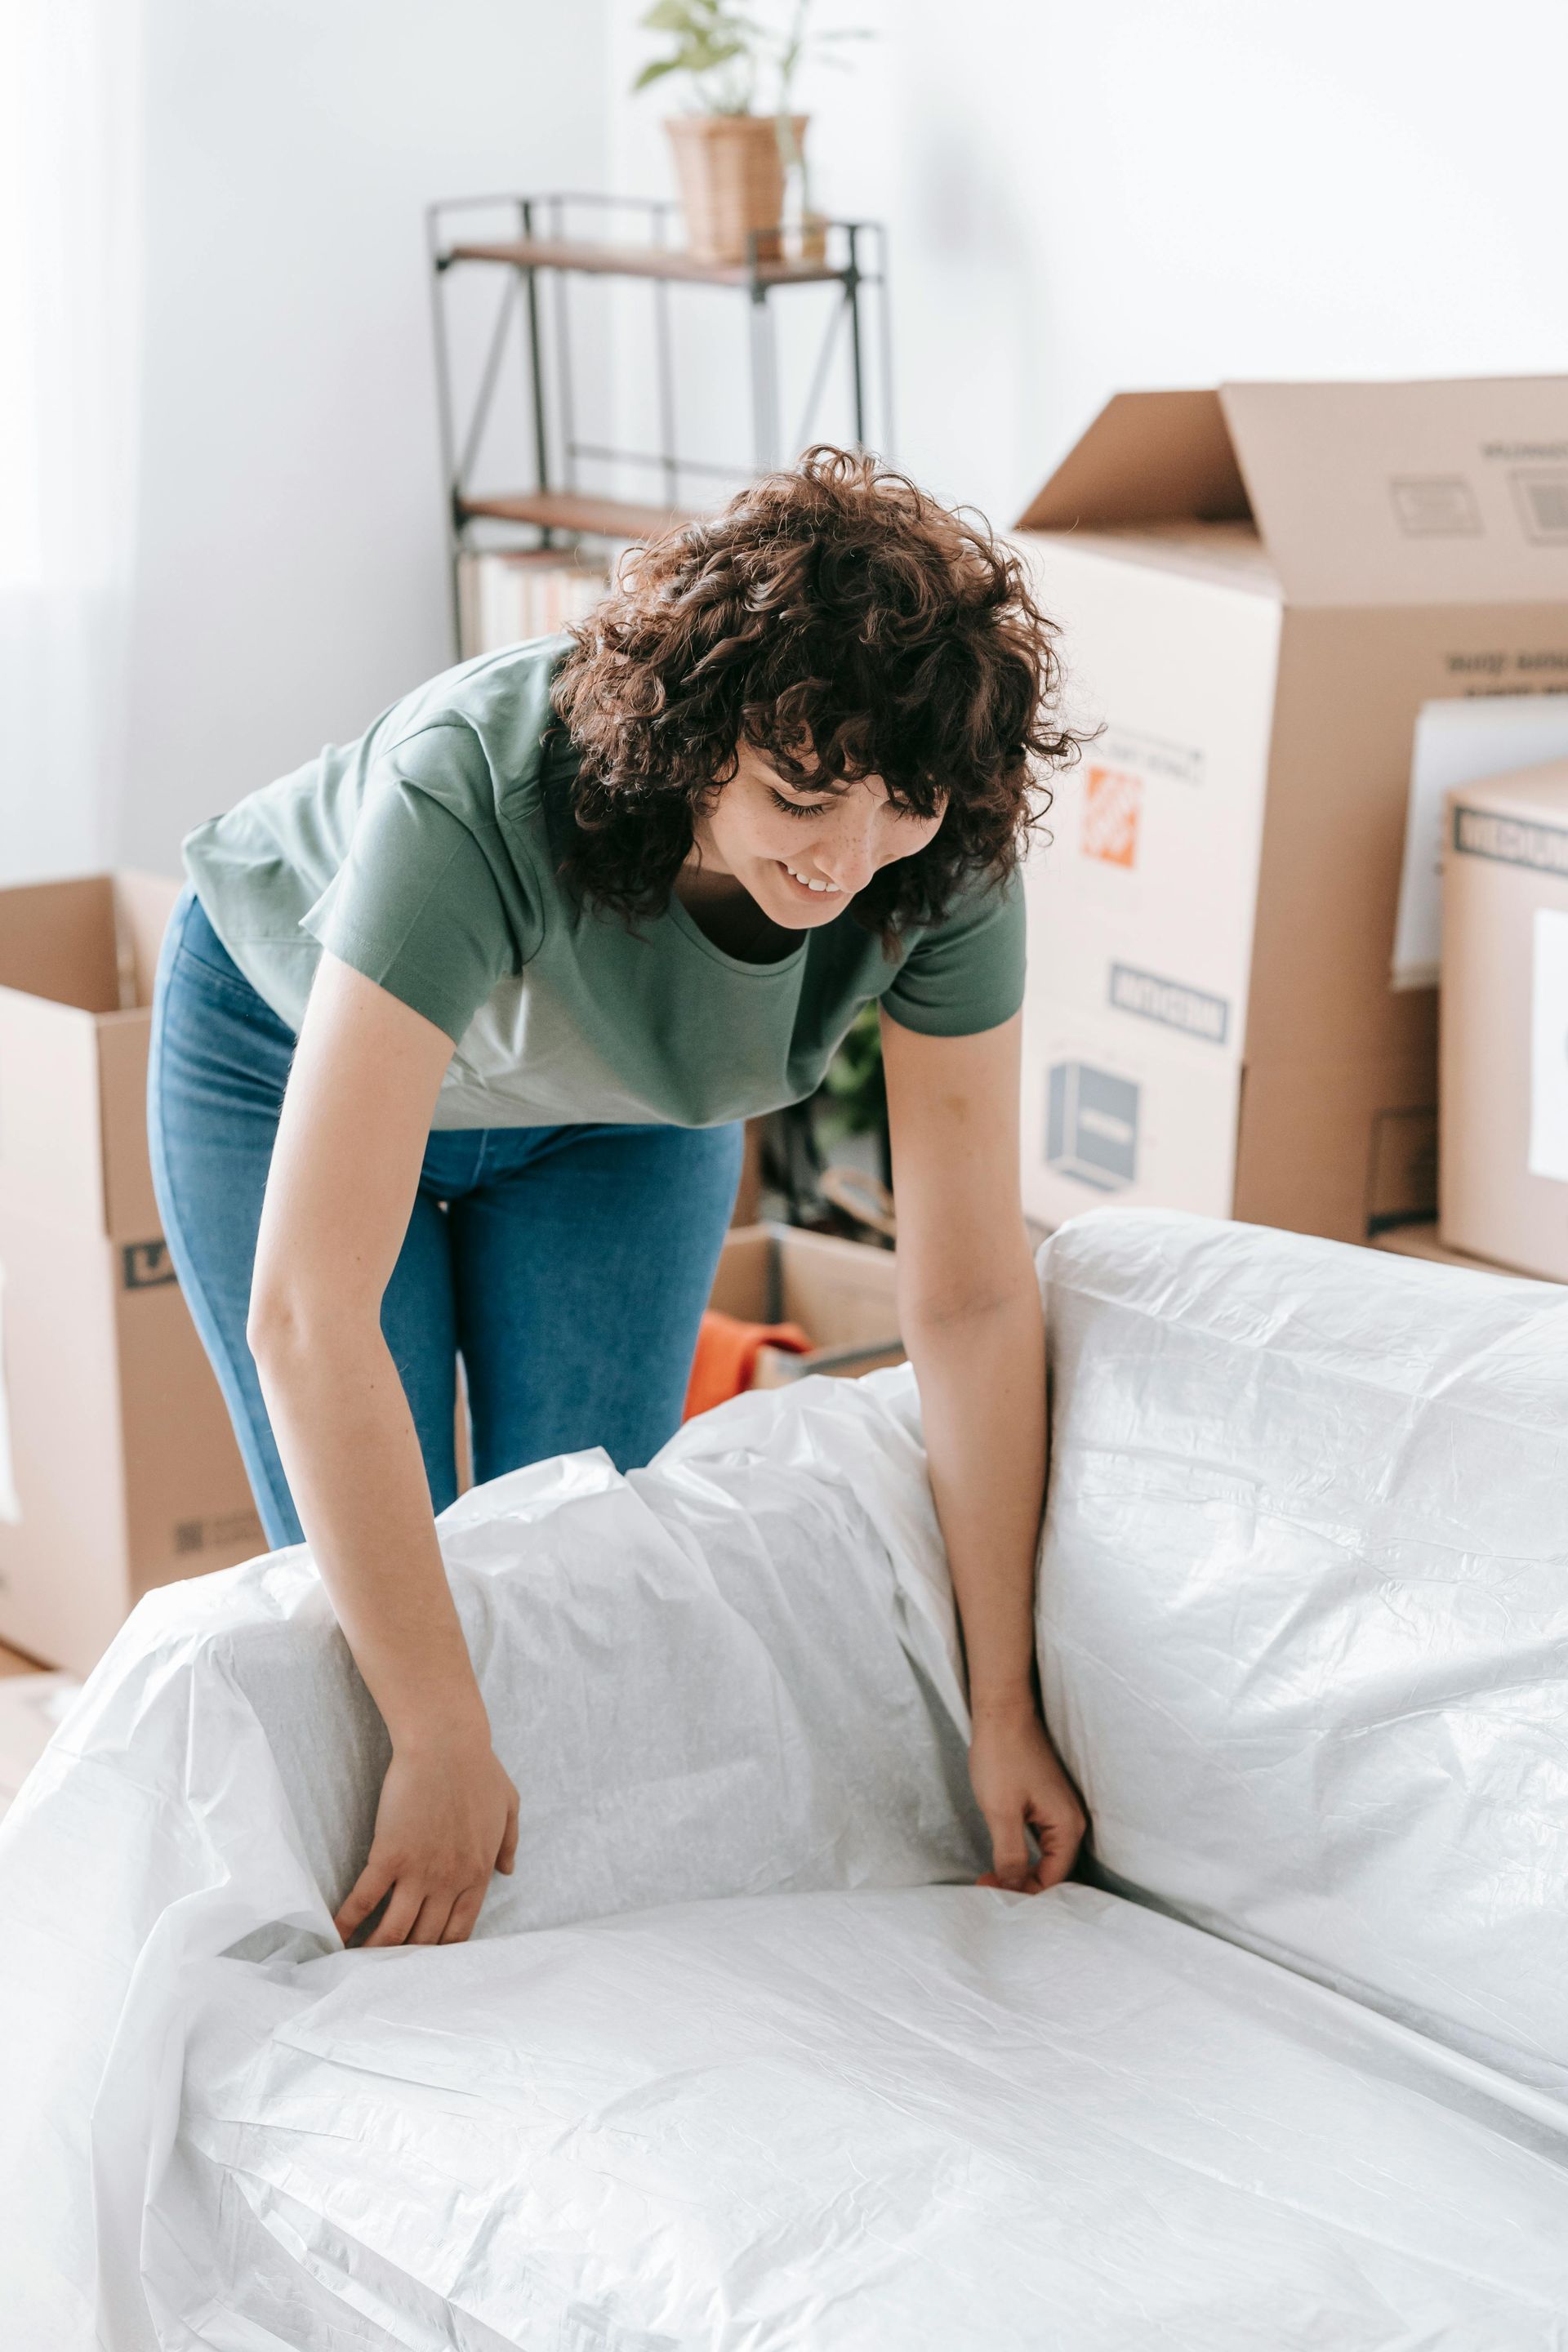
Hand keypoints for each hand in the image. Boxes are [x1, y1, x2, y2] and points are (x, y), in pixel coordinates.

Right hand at [334, 1729, 519, 1947]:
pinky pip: (365, 1900)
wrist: (446, 1743)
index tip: (425, 1960)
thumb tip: (509, 1872)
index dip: (440, 1951)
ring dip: (376, 1953)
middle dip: (407, 1960)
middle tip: (388, 1971)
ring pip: (394, 1930)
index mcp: (477, 1873)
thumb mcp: (509, 1806)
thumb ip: (510, 1843)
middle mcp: (450, 1882)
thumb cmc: (479, 1769)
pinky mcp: (389, 1856)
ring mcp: (419, 1872)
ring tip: (359, 1965)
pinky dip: (347, 1923)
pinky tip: (336, 1937)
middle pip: (425, 1938)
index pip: (459, 1931)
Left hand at [968, 1694, 1086, 1894]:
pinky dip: (1022, 1851)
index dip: (1022, 1892)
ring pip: (1045, 1855)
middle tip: (986, 1882)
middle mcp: (1072, 1820)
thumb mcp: (1001, 1812)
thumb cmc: (1002, 1756)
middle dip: (1021, 1883)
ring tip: (991, 1873)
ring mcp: (1060, 1810)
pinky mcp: (1047, 1801)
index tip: (989, 1887)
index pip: (1053, 1879)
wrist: (1001, 1713)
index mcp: (1068, 1826)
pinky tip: (1002, 1854)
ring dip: (1020, 1868)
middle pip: (1052, 1870)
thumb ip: (1011, 1855)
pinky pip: (1040, 1839)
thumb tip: (1014, 1887)